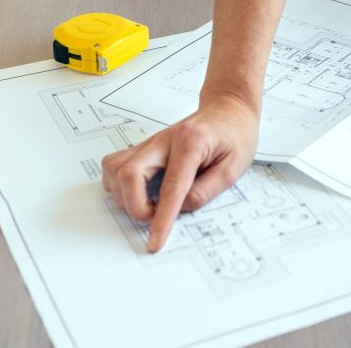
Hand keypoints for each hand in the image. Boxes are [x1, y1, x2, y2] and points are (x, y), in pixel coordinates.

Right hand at [102, 93, 258, 251]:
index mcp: (191, 142)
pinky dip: (120, 184)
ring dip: (123, 195)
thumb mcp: (234, 167)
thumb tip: (179, 210)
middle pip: (128, 173)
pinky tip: (137, 192)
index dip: (161, 219)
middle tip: (152, 217)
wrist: (229, 108)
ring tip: (146, 205)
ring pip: (115, 168)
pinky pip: (117, 164)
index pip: (171, 187)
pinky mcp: (146, 147)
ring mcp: (152, 141)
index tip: (155, 241)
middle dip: (134, 206)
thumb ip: (205, 191)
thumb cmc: (235, 133)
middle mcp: (165, 139)